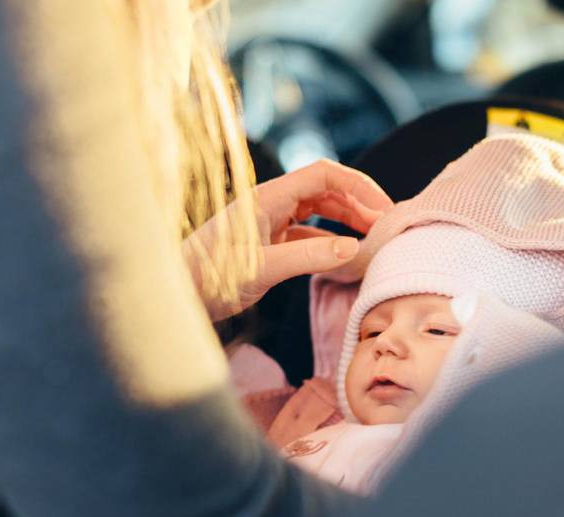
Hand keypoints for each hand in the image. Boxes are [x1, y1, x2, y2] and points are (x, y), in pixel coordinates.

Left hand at [186, 159, 393, 320]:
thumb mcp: (262, 267)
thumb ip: (308, 257)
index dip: (359, 186)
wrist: (177, 294)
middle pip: (326, 190)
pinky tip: (345, 257)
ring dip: (346, 221)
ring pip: (318, 212)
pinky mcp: (266, 243)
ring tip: (373, 238)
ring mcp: (268, 222)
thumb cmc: (209, 277)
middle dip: (359, 204)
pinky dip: (329, 243)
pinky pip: (307, 235)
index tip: (383, 209)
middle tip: (387, 226)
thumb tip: (354, 248)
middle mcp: (270, 204)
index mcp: (268, 197)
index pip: (324, 175)